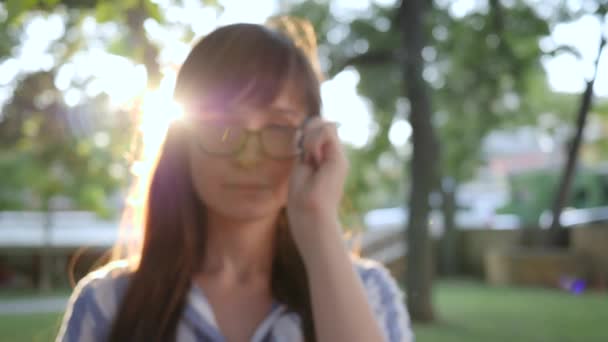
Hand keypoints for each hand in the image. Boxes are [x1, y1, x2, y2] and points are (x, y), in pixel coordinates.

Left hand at [286, 116, 348, 247]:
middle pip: (322, 123)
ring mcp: (339, 157)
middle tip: (303, 155)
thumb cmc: (301, 196)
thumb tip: (314, 123)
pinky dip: (314, 141)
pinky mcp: (340, 159)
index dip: (306, 132)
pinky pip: (328, 131)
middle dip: (307, 132)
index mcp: (326, 156)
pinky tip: (312, 158)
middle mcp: (335, 155)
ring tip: (308, 159)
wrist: (310, 213)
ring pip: (325, 125)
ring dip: (310, 139)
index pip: (319, 127)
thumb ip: (308, 147)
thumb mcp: (302, 164)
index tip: (299, 151)